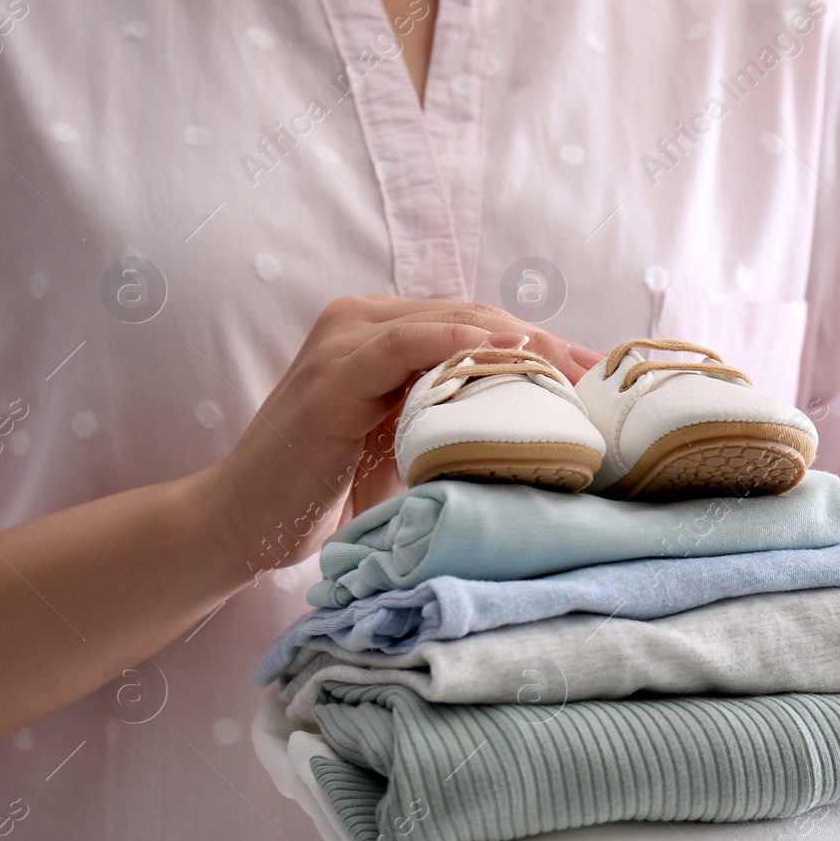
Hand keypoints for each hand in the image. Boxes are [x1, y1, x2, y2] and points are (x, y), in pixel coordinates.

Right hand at [195, 297, 604, 580]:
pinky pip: (404, 345)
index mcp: (382, 332)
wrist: (240, 521)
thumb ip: (450, 422)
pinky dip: (457, 345)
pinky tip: (505, 353)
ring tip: (569, 373)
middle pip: (474, 319)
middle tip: (598, 377)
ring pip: (450, 324)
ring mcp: (343, 342)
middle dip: (543, 344)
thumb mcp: (402, 446)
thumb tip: (537, 437)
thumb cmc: (325, 490)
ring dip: (517, 345)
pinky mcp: (331, 375)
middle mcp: (362, 322)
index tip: (598, 376)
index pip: (478, 326)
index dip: (541, 344)